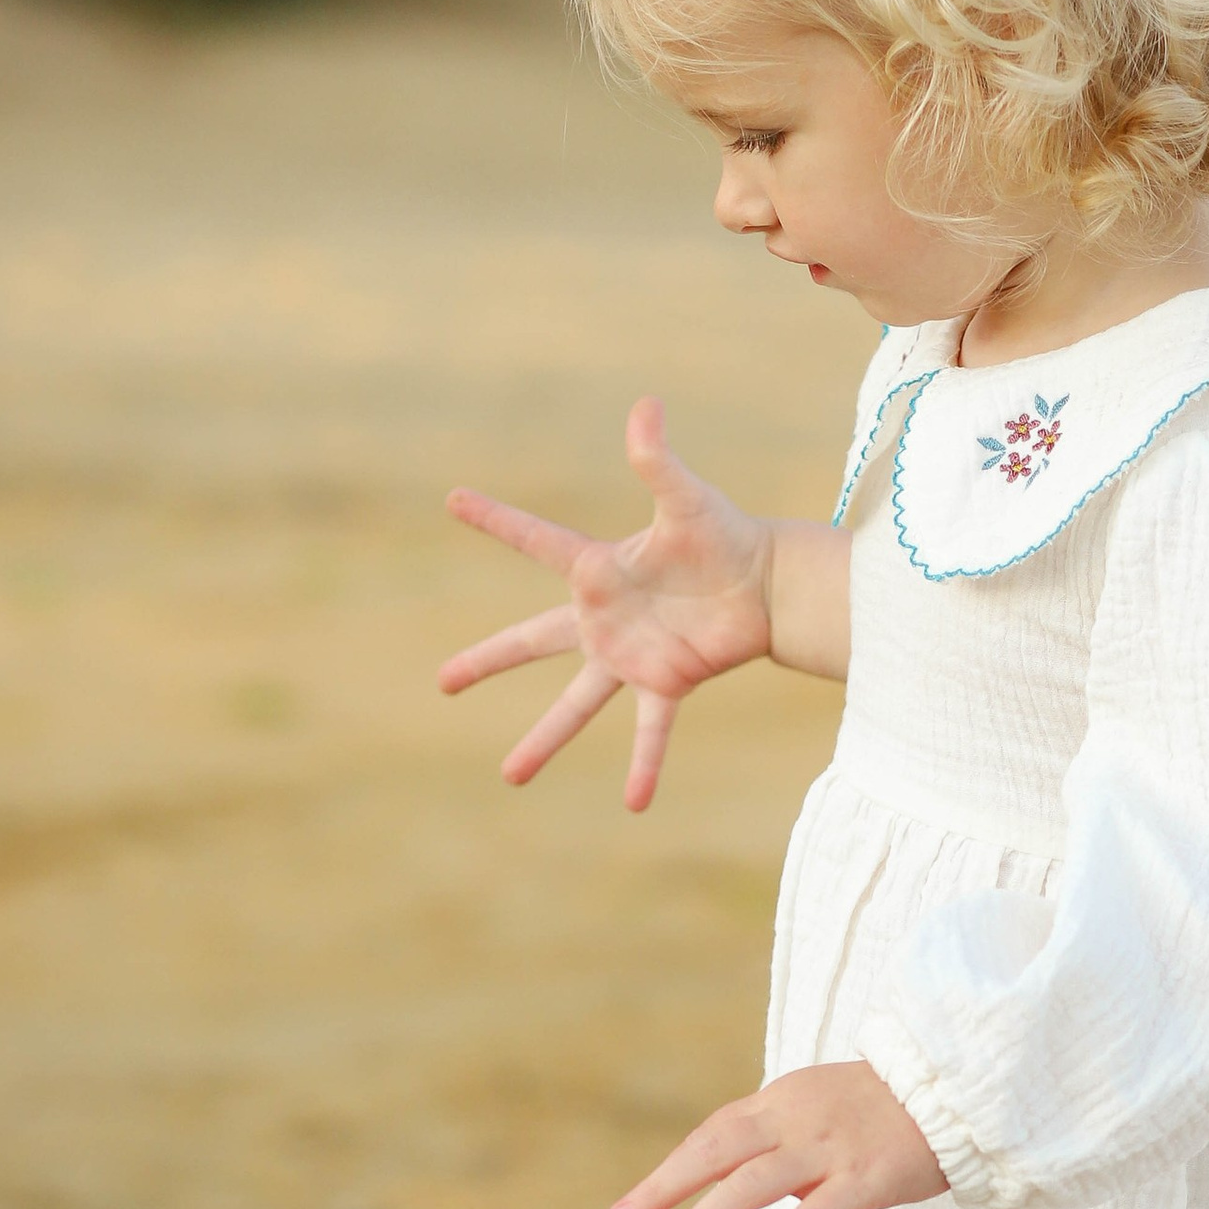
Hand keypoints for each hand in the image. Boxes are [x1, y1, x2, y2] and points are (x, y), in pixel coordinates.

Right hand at [439, 398, 771, 809]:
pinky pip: (650, 729)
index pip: (535, 539)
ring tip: (510, 777)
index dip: (497, 519)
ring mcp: (628, 656)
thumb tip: (645, 406)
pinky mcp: (666, 682)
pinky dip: (644, 764)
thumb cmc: (723, 533)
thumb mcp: (687, 498)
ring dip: (543, 740)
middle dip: (486, 661)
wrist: (765, 581)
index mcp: (597, 569)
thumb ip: (658, 461)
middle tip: (443, 682)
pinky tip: (634, 802)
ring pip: (576, 704)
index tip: (454, 498)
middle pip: (530, 642)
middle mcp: (602, 619)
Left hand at [607, 1062, 946, 1208]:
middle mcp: (796, 1118)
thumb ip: (779, 1139)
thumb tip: (738, 1185)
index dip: (673, 1171)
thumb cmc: (889, 1109)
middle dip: (664, 1188)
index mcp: (783, 1099)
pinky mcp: (864, 1181)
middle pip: (715, 1151)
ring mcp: (829, 1148)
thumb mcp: (823, 1107)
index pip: (714, 1135)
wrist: (959, 1092)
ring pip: (750, 1184)